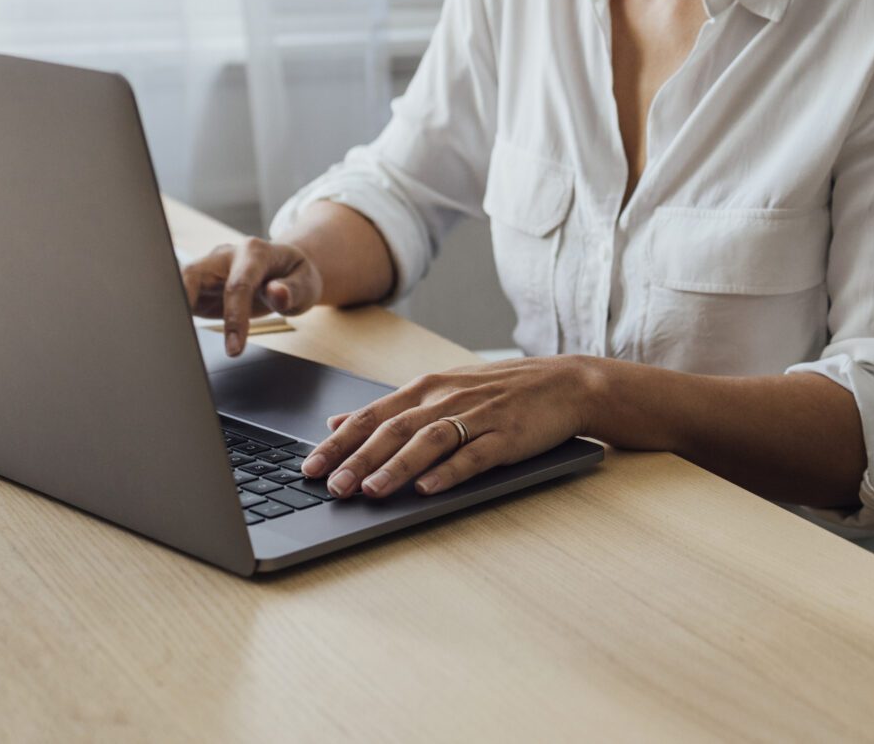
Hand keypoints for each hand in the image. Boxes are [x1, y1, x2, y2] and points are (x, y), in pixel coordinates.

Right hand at [181, 237, 322, 355]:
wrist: (288, 271)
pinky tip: (173, 336)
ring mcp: (209, 269)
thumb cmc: (296, 276)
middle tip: (180, 337)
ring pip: (180, 283)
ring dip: (174, 309)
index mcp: (254, 252)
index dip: (234, 317)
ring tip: (172, 339)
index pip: (238, 285)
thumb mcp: (306, 284)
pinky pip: (181, 298)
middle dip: (183, 301)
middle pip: (193, 274)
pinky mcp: (200, 286)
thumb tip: (277, 293)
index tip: (234, 349)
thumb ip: (292, 290)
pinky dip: (175, 315)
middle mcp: (226, 256)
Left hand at [300, 356, 596, 499]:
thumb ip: (390, 408)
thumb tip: (339, 422)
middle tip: (331, 486)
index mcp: (426, 388)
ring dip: (396, 467)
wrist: (564, 383)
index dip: (338, 442)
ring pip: (428, 441)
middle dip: (358, 458)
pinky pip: (474, 455)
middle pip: (394, 429)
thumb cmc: (499, 390)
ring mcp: (478, 416)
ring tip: (370, 491)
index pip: (371, 415)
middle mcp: (446, 399)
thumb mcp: (441, 389)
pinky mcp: (507, 436)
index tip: (309, 467)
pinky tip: (429, 488)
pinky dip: (449, 472)